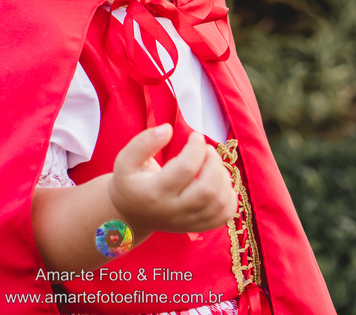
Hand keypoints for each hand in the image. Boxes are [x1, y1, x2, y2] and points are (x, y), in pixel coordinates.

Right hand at [108, 124, 236, 235]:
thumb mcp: (125, 160)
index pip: (185, 169)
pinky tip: (218, 182)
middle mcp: (173, 211)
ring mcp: (188, 222)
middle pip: (208, 190)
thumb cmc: (129, 183)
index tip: (195, 136)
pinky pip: (224, 215)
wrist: (130, 216)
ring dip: (223, 177)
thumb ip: (143, 142)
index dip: (196, 147)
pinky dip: (229, 196)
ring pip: (219, 203)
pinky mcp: (198, 226)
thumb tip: (168, 129)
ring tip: (212, 164)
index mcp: (154, 193)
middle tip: (207, 149)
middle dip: (214, 163)